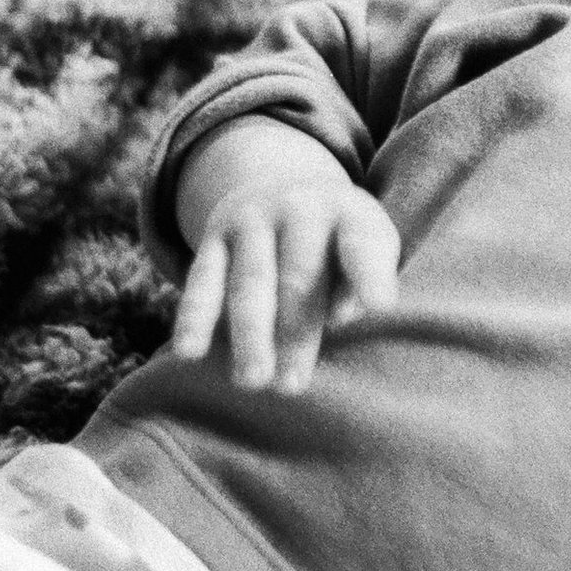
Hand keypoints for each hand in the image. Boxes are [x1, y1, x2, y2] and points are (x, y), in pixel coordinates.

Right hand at [170, 122, 400, 393]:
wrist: (283, 184)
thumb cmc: (338, 238)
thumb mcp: (367, 244)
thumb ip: (363, 279)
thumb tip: (341, 317)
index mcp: (350, 214)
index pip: (362, 247)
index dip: (370, 277)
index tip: (381, 309)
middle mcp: (300, 209)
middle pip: (299, 276)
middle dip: (295, 333)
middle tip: (292, 386)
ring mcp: (253, 220)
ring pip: (250, 283)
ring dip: (250, 335)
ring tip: (253, 381)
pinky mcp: (214, 236)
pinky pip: (202, 280)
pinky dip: (194, 317)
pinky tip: (189, 352)